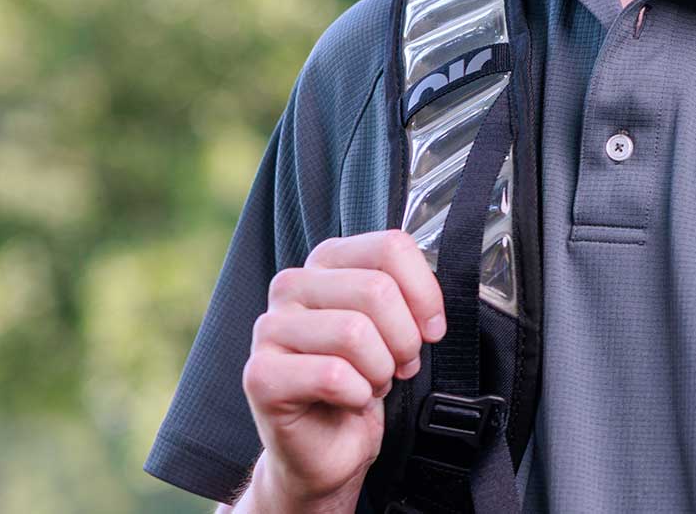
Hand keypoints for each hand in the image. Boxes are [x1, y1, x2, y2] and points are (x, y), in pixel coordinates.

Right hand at [240, 229, 445, 511]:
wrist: (326, 448)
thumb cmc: (362, 380)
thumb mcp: (395, 325)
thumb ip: (409, 294)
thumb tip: (435, 300)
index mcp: (327, 261)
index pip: (390, 247)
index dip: (425, 293)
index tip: (432, 328)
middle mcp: (292, 285)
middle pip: (377, 289)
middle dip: (404, 338)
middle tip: (399, 364)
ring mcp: (269, 329)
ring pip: (355, 332)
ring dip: (380, 369)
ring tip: (372, 382)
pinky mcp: (260, 375)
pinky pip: (332, 375)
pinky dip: (358, 395)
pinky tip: (350, 400)